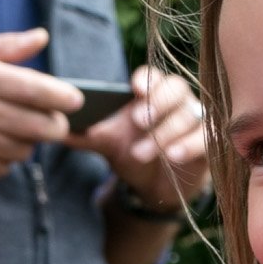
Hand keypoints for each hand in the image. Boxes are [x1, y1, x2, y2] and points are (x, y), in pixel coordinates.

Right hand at [0, 29, 82, 180]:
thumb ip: (5, 47)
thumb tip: (42, 36)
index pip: (35, 89)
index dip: (62, 97)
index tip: (76, 100)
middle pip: (38, 126)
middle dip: (54, 126)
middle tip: (54, 122)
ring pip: (23, 150)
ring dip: (27, 143)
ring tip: (14, 131)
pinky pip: (2, 168)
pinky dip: (5, 160)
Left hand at [72, 66, 210, 216]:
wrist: (156, 187)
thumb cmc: (133, 155)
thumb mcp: (109, 145)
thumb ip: (87, 136)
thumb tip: (55, 130)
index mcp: (150, 93)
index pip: (152, 76)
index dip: (146, 80)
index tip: (135, 89)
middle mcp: (176, 101)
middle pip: (175, 89)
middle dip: (156, 104)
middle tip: (138, 120)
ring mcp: (195, 120)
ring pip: (188, 115)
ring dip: (164, 133)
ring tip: (143, 153)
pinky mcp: (207, 142)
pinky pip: (206, 137)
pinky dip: (189, 145)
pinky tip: (173, 155)